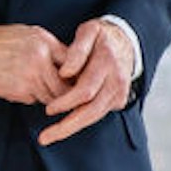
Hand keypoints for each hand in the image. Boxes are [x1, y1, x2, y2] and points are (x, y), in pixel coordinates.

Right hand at [0, 24, 68, 104]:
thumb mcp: (24, 35)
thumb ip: (46, 47)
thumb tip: (67, 63)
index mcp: (44, 40)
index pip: (73, 61)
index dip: (75, 75)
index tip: (73, 81)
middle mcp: (41, 56)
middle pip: (66, 83)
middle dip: (64, 92)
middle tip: (60, 94)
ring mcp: (32, 74)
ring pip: (52, 95)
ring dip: (47, 97)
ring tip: (32, 88)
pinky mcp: (20, 89)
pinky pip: (34, 100)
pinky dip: (29, 98)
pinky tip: (16, 88)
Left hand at [38, 19, 134, 145]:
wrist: (126, 41)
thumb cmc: (101, 36)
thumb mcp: (89, 32)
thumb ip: (77, 51)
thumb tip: (65, 73)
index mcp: (107, 64)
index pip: (85, 90)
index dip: (66, 102)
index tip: (48, 110)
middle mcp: (116, 82)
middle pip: (91, 111)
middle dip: (66, 126)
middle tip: (44, 138)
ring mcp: (119, 93)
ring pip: (94, 116)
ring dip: (71, 128)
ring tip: (48, 136)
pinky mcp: (119, 101)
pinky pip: (97, 114)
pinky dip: (80, 120)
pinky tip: (63, 124)